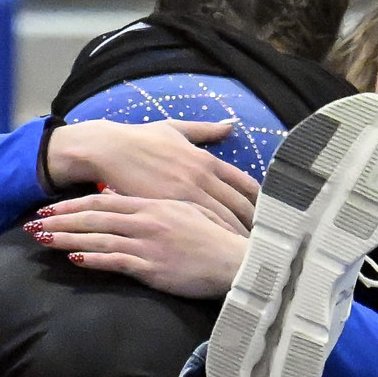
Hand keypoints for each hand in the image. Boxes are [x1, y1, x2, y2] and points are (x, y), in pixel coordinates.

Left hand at [25, 193, 246, 298]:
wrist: (237, 261)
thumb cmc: (215, 239)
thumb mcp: (187, 213)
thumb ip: (159, 207)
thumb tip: (138, 207)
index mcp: (153, 204)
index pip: (104, 200)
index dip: (73, 204)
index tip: (50, 207)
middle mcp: (146, 220)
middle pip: (93, 217)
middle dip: (60, 219)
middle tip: (32, 223)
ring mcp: (148, 243)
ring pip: (98, 238)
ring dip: (67, 238)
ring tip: (41, 240)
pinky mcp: (153, 267)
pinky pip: (116, 261)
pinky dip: (92, 259)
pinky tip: (72, 259)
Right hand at [45, 119, 259, 233]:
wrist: (109, 149)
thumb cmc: (140, 139)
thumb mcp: (176, 129)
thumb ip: (205, 130)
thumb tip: (230, 125)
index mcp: (207, 159)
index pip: (246, 184)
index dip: (260, 202)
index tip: (268, 217)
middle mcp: (203, 175)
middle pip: (240, 205)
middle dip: (255, 225)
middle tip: (266, 241)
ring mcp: (188, 192)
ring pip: (224, 219)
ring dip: (238, 235)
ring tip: (249, 251)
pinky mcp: (170, 207)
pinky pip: (200, 226)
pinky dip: (214, 239)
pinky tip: (220, 251)